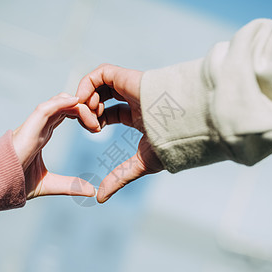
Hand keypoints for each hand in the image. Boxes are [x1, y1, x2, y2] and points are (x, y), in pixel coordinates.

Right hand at [13, 93, 98, 199]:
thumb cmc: (15, 183)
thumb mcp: (50, 184)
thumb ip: (70, 186)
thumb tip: (92, 192)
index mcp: (43, 134)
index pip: (66, 114)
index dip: (82, 115)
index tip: (97, 128)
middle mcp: (39, 126)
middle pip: (64, 105)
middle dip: (83, 109)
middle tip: (99, 124)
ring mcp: (33, 126)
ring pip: (57, 103)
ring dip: (76, 105)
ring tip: (93, 116)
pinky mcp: (27, 129)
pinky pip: (45, 109)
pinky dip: (60, 103)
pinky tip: (76, 102)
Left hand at [76, 64, 163, 202]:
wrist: (183, 125)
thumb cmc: (170, 144)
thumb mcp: (140, 164)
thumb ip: (119, 178)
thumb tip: (100, 198)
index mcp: (138, 115)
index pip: (109, 112)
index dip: (95, 120)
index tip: (94, 130)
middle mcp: (133, 98)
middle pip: (101, 97)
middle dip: (88, 109)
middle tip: (89, 123)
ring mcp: (130, 86)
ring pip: (98, 84)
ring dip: (88, 99)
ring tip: (91, 115)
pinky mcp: (127, 76)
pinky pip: (100, 73)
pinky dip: (88, 85)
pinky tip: (90, 102)